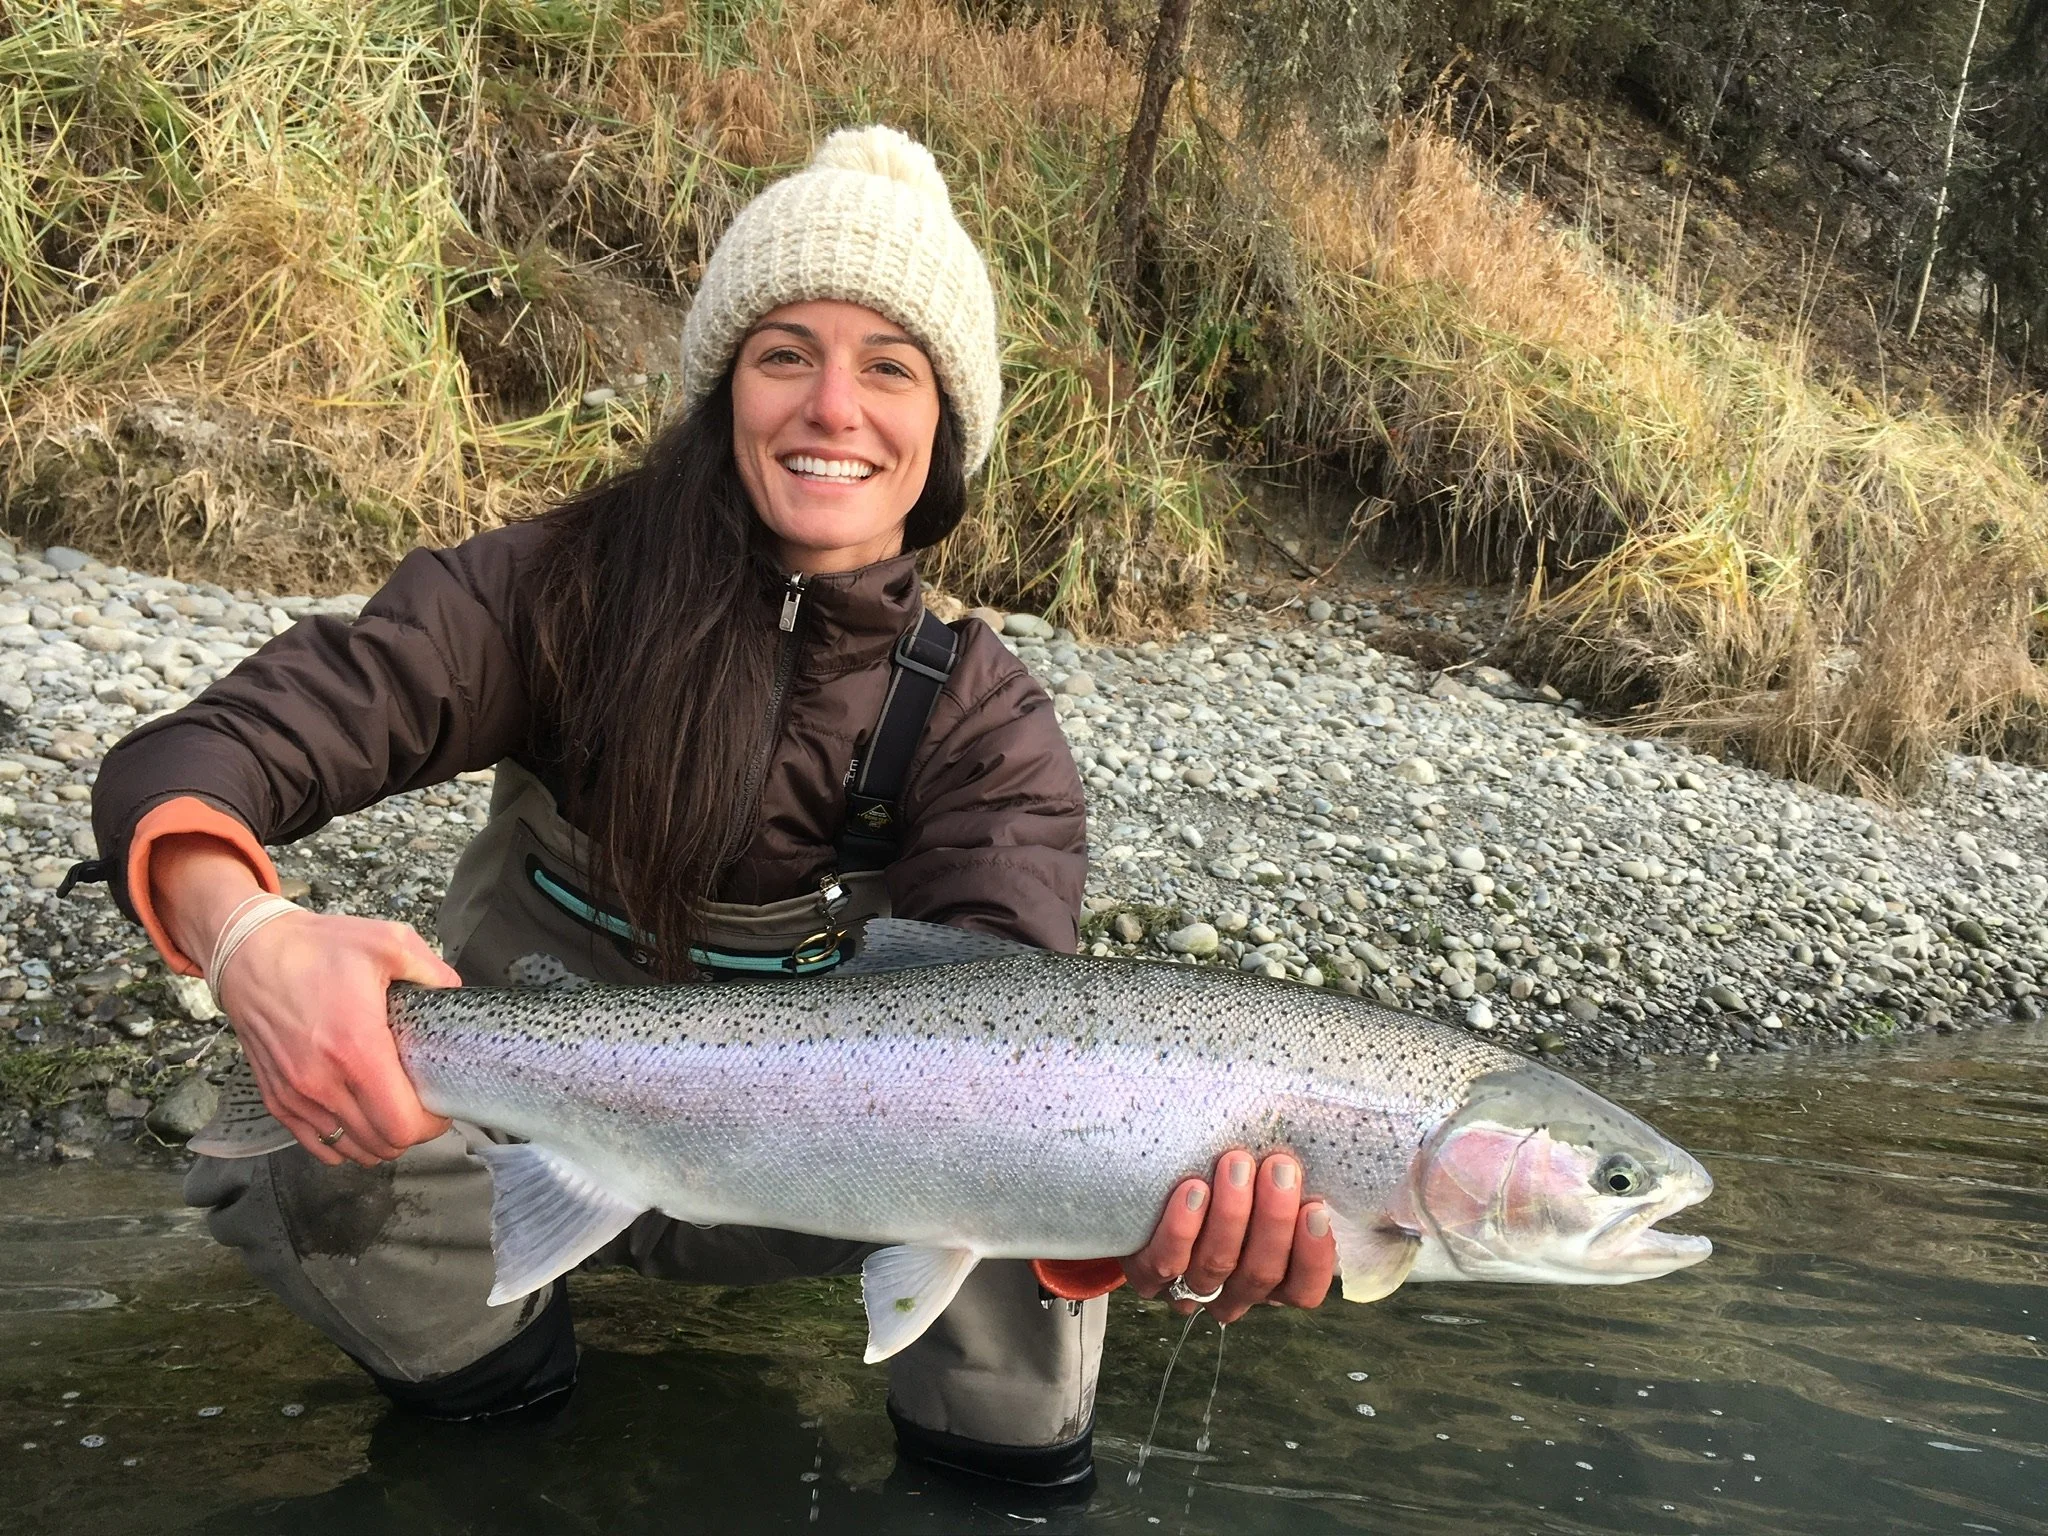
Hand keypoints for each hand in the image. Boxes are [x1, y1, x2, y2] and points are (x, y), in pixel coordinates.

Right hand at [216, 911, 459, 1167]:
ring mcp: (296, 1095)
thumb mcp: (389, 942)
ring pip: (349, 1150)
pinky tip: (357, 1119)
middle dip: (410, 1133)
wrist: (250, 952)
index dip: (430, 1125)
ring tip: (390, 1112)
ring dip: (377, 1140)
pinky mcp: (276, 1098)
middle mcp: (323, 1082)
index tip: (440, 1106)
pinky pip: (315, 1144)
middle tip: (420, 1107)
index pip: (401, 1125)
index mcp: (357, 1049)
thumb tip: (454, 993)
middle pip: (380, 1145)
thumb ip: (432, 971)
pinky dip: (342, 1141)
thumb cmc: (317, 948)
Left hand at [1120, 1150, 1337, 1323]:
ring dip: (1231, 1215)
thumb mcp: (1260, 1183)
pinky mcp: (1147, 1277)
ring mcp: (1189, 1288)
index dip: (1314, 1258)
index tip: (1316, 1209)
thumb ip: (1286, 1181)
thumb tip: (1312, 1147)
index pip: (1303, 1290)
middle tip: (1279, 1168)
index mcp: (1271, 1279)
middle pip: (1261, 1273)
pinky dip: (1182, 1228)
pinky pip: (1166, 1262)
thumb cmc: (1221, 1178)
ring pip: (1216, 1265)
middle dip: (1274, 1219)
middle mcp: (1233, 1291)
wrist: (1148, 1187)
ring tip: (1237, 1164)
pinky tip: (1193, 1189)